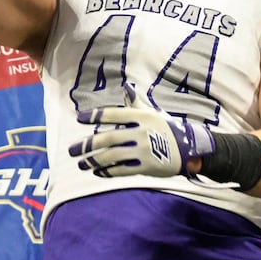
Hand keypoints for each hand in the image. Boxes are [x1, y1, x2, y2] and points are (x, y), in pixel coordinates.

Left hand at [70, 103, 212, 178]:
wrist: (188, 149)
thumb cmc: (166, 128)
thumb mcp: (152, 113)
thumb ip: (136, 103)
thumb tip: (126, 87)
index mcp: (141, 117)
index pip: (114, 114)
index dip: (96, 115)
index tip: (80, 118)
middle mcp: (141, 132)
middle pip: (109, 138)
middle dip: (88, 145)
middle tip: (72, 150)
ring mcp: (143, 150)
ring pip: (113, 156)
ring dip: (94, 160)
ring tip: (81, 164)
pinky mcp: (146, 166)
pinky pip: (122, 170)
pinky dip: (108, 171)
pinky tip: (97, 172)